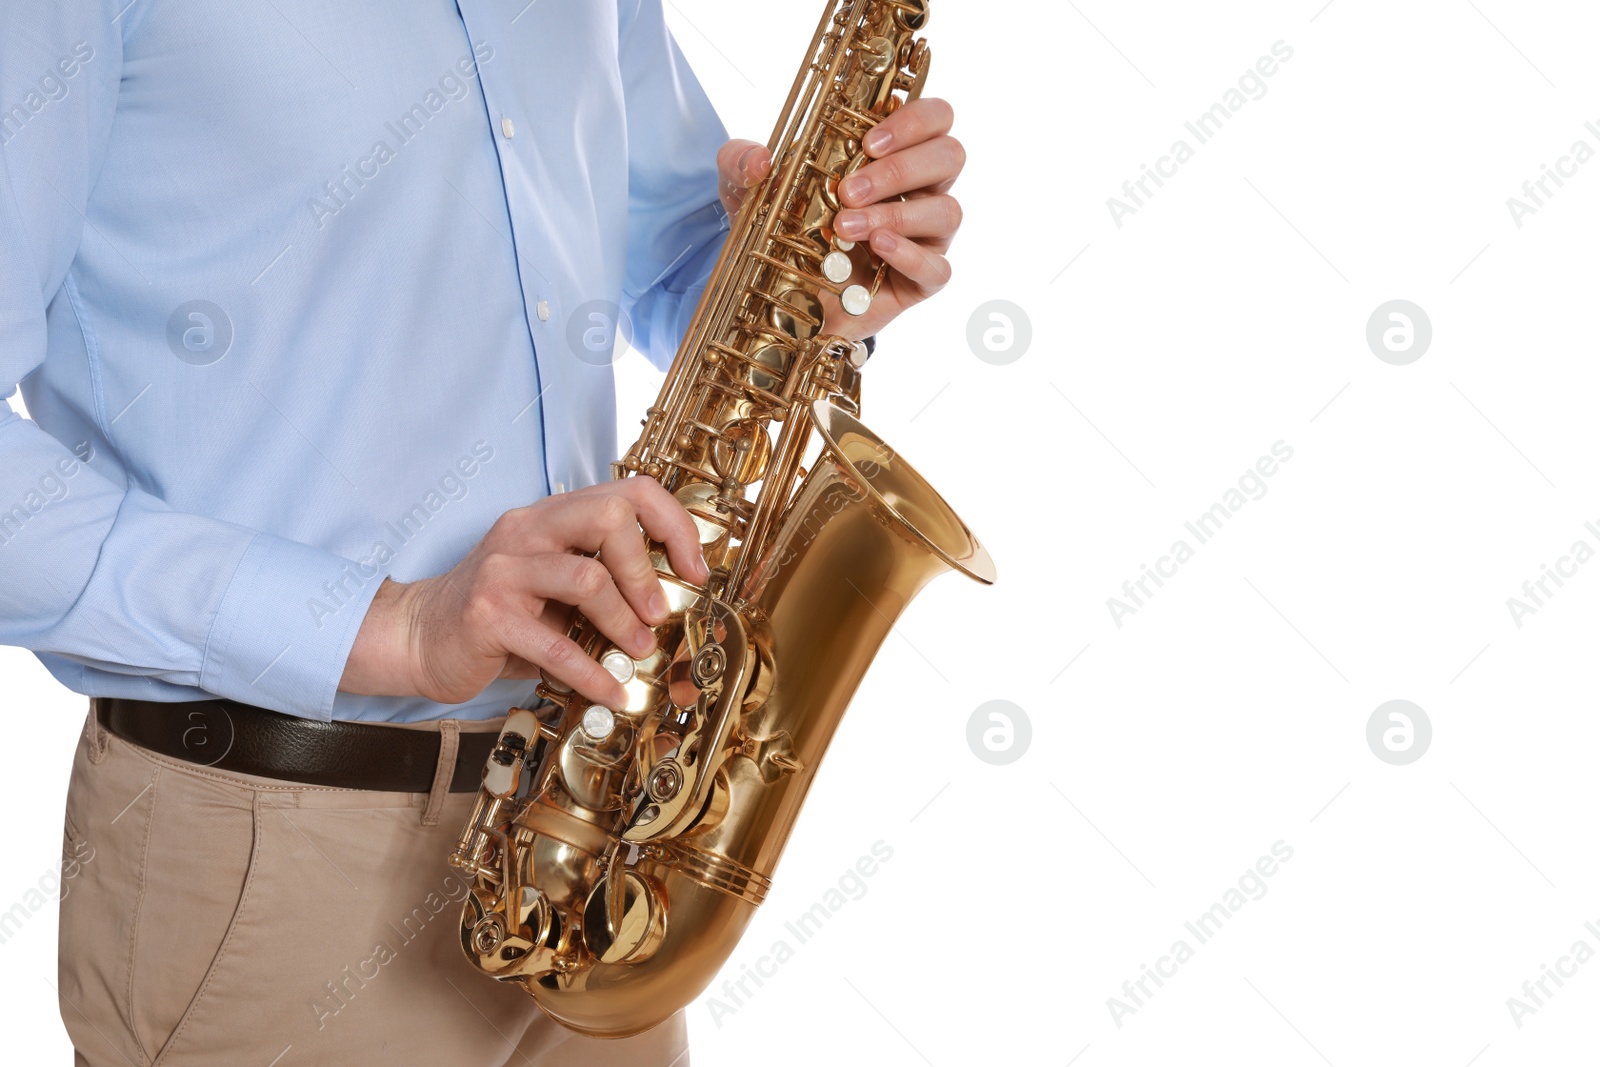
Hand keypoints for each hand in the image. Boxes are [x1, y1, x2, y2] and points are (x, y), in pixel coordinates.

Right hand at [340, 480, 709, 709]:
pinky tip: (610, 690)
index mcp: (552, 515)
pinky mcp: (488, 615)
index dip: (674, 526)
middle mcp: (528, 530)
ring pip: (588, 578)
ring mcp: (504, 569)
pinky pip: (555, 645)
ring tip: (638, 651)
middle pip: (610, 517)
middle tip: (660, 612)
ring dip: (625, 622)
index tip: (695, 568)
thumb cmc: (499, 615)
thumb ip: (602, 581)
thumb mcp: (553, 584)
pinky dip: (592, 672)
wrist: (420, 638)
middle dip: (646, 570)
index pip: (630, 491)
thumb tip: (672, 609)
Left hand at [715, 98, 965, 341]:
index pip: (936, 118)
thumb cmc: (781, 226)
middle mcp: (922, 189)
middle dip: (900, 169)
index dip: (913, 120)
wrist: (778, 292)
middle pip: (950, 156)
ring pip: (946, 211)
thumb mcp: (747, 189)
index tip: (868, 141)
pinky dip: (909, 255)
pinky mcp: (921, 281)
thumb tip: (761, 160)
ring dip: (896, 212)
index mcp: (895, 153)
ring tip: (845, 226)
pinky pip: (938, 268)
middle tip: (847, 190)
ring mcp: (927, 236)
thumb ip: (742, 162)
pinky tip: (877, 247)